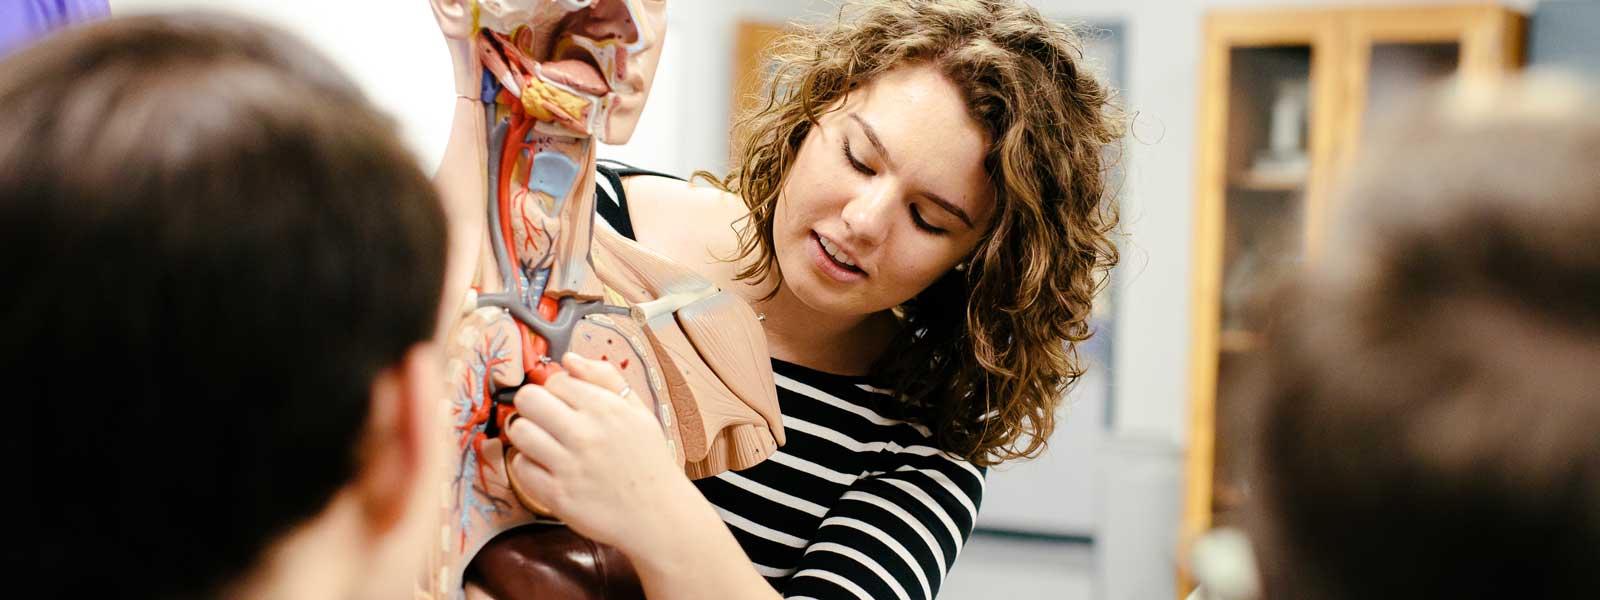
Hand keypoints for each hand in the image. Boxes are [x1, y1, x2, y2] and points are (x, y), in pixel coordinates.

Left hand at [504, 352, 694, 551]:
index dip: (556, 390)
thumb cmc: (648, 461)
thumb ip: (605, 378)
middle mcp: (585, 433)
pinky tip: (547, 468)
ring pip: (519, 431)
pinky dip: (529, 465)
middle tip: (546, 420)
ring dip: (527, 435)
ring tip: (545, 444)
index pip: (555, 379)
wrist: (658, 514)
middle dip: (534, 406)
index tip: (564, 404)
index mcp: (606, 408)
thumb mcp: (639, 411)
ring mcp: (569, 465)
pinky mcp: (557, 495)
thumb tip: (569, 359)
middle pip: (528, 399)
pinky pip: (520, 467)